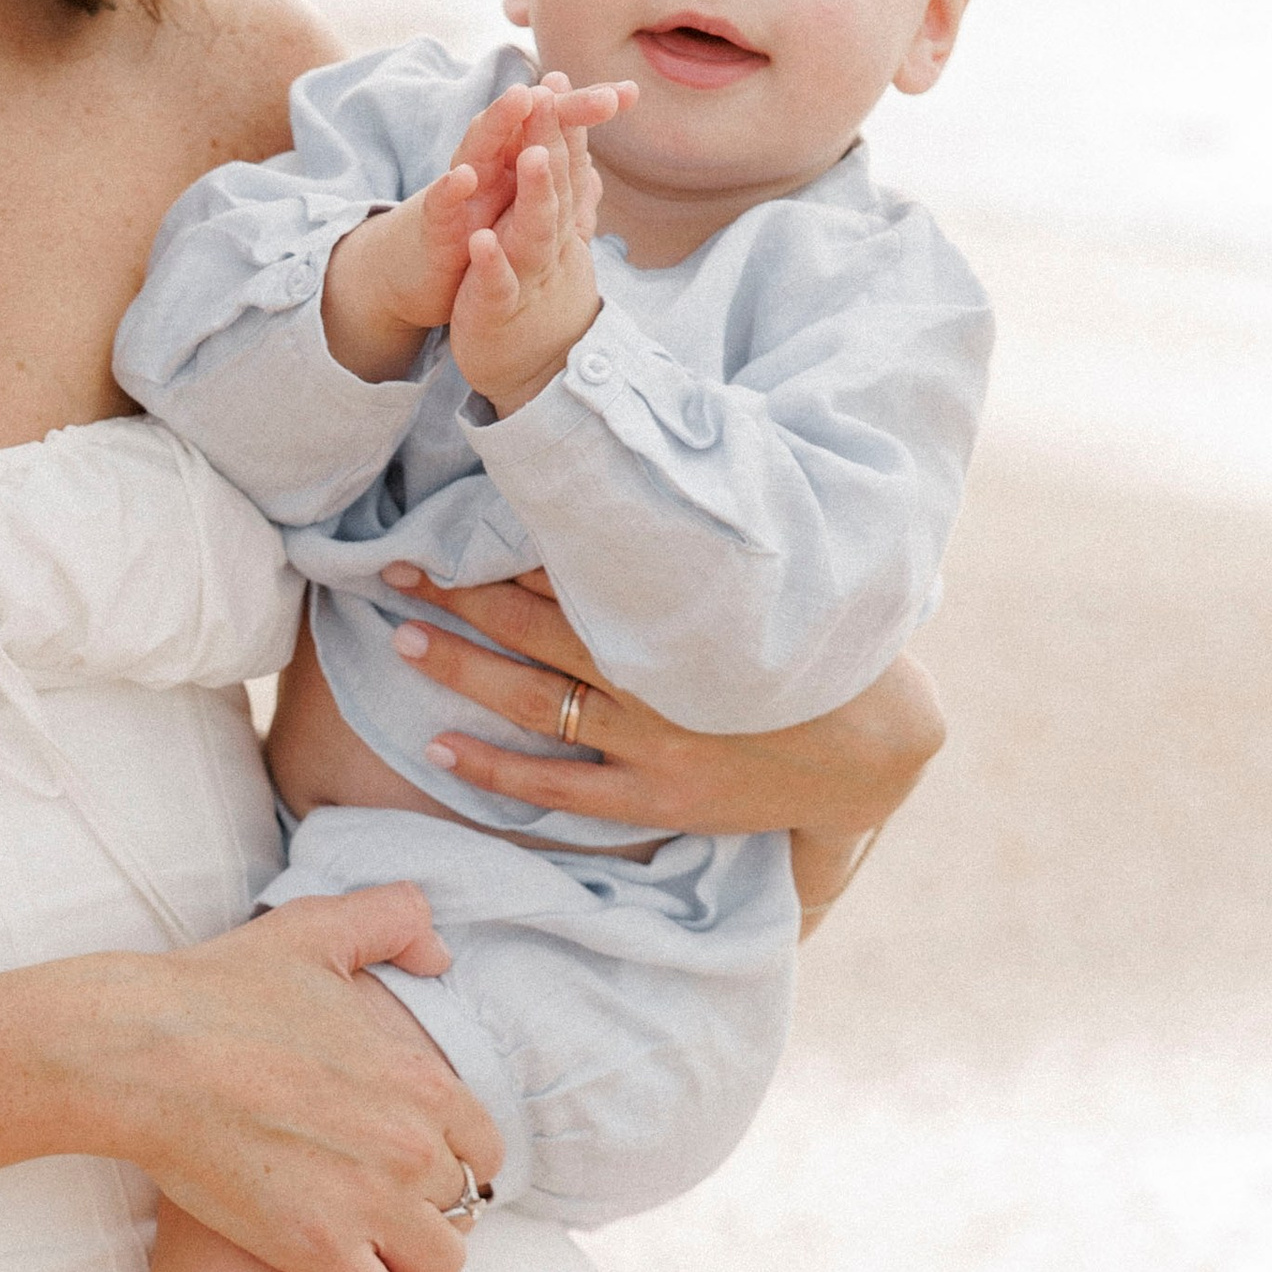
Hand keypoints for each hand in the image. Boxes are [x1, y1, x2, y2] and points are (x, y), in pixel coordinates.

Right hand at [83, 886, 501, 1271]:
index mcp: (422, 1080)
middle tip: (371, 1197)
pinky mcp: (318, 1254)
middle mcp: (411, 1148)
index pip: (484, 1146)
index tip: (406, 1157)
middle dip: (424, 1204)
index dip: (449, 1155)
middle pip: (462, 1206)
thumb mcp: (313, 931)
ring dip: (407, 1257)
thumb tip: (439, 953)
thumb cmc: (215, 991)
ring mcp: (369, 1206)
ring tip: (362, 1241)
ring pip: (439, 1263)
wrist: (138, 1056)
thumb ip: (392, 922)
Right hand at [320, 74, 632, 383]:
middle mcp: (489, 164)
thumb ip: (551, 186)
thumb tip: (594, 164)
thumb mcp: (518, 209)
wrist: (418, 271)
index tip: (629, 93)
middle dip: (554, 105)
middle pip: (522, 125)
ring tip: (523, 98)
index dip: (588, 109)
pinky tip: (463, 177)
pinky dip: (450, 190)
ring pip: (479, 149)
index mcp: (513, 160)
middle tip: (588, 88)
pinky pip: (440, 204)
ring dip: (499, 123)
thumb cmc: (473, 232)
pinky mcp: (433, 223)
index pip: (554, 126)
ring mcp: (460, 190)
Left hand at [383, 563, 945, 841]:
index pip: (573, 570)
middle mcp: (655, 677)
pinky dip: (498, 770)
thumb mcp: (770, 585)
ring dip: (464, 671)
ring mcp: (652, 743)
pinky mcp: (655, 799)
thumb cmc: (820, 655)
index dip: (503, 548)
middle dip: (462, 598)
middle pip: (536, 628)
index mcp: (679, 616)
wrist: (874, 752)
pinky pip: (559, 787)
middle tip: (396, 573)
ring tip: (404, 641)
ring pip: (535, 701)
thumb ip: (700, 544)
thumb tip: (648, 473)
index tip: (446, 525)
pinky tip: (442, 748)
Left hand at [449, 125, 603, 413]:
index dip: (565, 124)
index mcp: (560, 224)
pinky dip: (493, 262)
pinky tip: (481, 239)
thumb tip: (586, 161)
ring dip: (537, 194)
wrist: (538, 374)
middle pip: (558, 187)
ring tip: (533, 156)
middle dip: (554, 142)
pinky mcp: (501, 311)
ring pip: (537, 232)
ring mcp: (530, 277)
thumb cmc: (542, 297)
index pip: (568, 166)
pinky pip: (499, 285)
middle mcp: (553, 245)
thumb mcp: (557, 244)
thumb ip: (570, 201)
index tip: (559, 78)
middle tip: (551, 99)